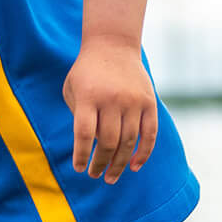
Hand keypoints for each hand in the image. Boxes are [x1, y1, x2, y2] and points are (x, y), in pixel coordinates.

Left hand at [63, 38, 156, 182]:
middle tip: (95, 175)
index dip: (82, 155)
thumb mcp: (72, 89)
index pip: (84, 134)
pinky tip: (134, 166)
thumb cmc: (87, 72)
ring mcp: (133, 101)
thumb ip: (78, 117)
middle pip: (107, 142)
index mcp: (89, 97)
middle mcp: (112, 99)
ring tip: (110, 177)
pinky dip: (143, 153)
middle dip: (100, 164)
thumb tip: (89, 148)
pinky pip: (149, 134)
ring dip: (119, 164)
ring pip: (128, 142)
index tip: (79, 168)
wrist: (113, 44)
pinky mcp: (149, 102)